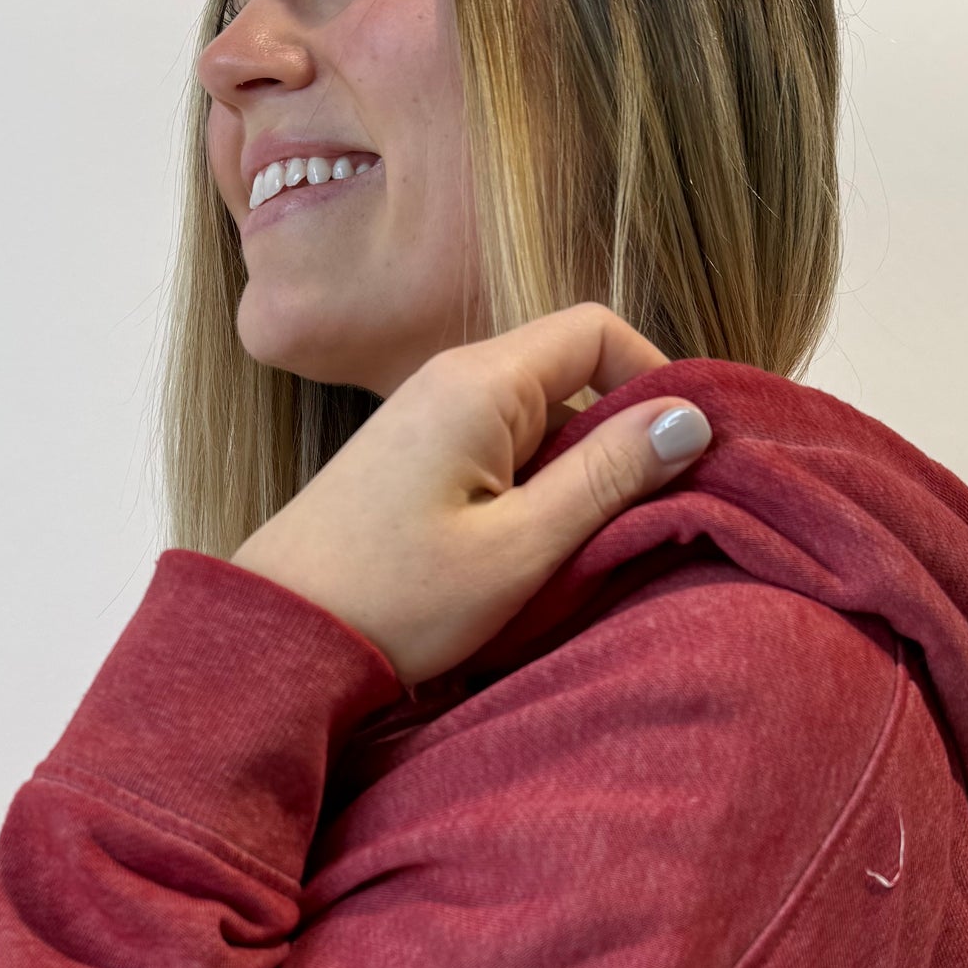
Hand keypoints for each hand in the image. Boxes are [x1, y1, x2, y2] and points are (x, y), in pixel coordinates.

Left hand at [229, 305, 713, 686]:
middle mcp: (449, 379)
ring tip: (586, 542)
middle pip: (568, 372)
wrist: (278, 637)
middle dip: (618, 433)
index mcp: (478, 382)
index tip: (684, 451)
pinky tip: (531, 549)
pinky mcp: (411, 458)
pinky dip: (531, 486)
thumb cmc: (395, 601)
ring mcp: (424, 416)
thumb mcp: (521, 548)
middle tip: (647, 510)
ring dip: (574, 469)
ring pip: (535, 416)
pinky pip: (496, 447)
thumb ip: (607, 476)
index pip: (596, 329)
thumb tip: (690, 418)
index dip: (654, 378)